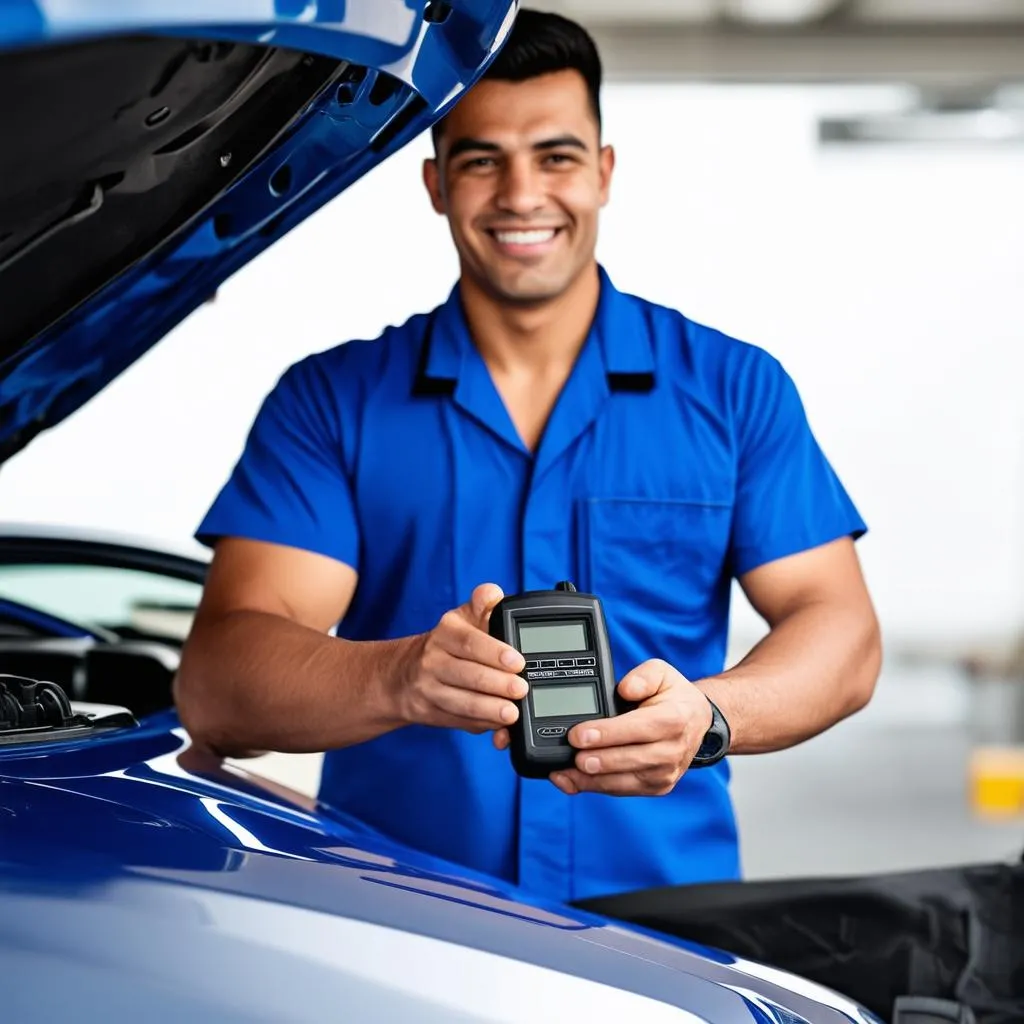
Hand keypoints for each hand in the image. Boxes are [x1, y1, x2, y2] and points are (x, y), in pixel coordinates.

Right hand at [394, 584, 526, 733]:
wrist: (402, 675)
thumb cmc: (446, 645)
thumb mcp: (462, 619)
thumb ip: (483, 604)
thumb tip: (494, 594)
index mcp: (445, 633)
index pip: (469, 642)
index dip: (494, 652)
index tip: (518, 662)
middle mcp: (432, 660)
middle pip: (467, 674)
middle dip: (497, 684)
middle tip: (521, 689)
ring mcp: (428, 689)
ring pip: (461, 702)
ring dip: (489, 710)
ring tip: (512, 713)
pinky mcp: (429, 713)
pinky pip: (458, 721)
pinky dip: (479, 724)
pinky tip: (497, 725)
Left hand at [503, 659, 712, 795]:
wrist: (696, 722)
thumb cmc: (673, 696)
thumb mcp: (662, 672)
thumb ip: (643, 676)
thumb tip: (626, 688)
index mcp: (674, 719)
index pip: (639, 729)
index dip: (607, 734)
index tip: (579, 735)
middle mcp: (672, 750)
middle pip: (630, 760)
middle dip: (597, 760)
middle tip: (572, 756)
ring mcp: (666, 773)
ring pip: (624, 781)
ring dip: (592, 780)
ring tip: (565, 773)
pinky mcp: (656, 787)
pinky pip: (623, 790)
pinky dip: (596, 787)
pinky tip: (573, 781)